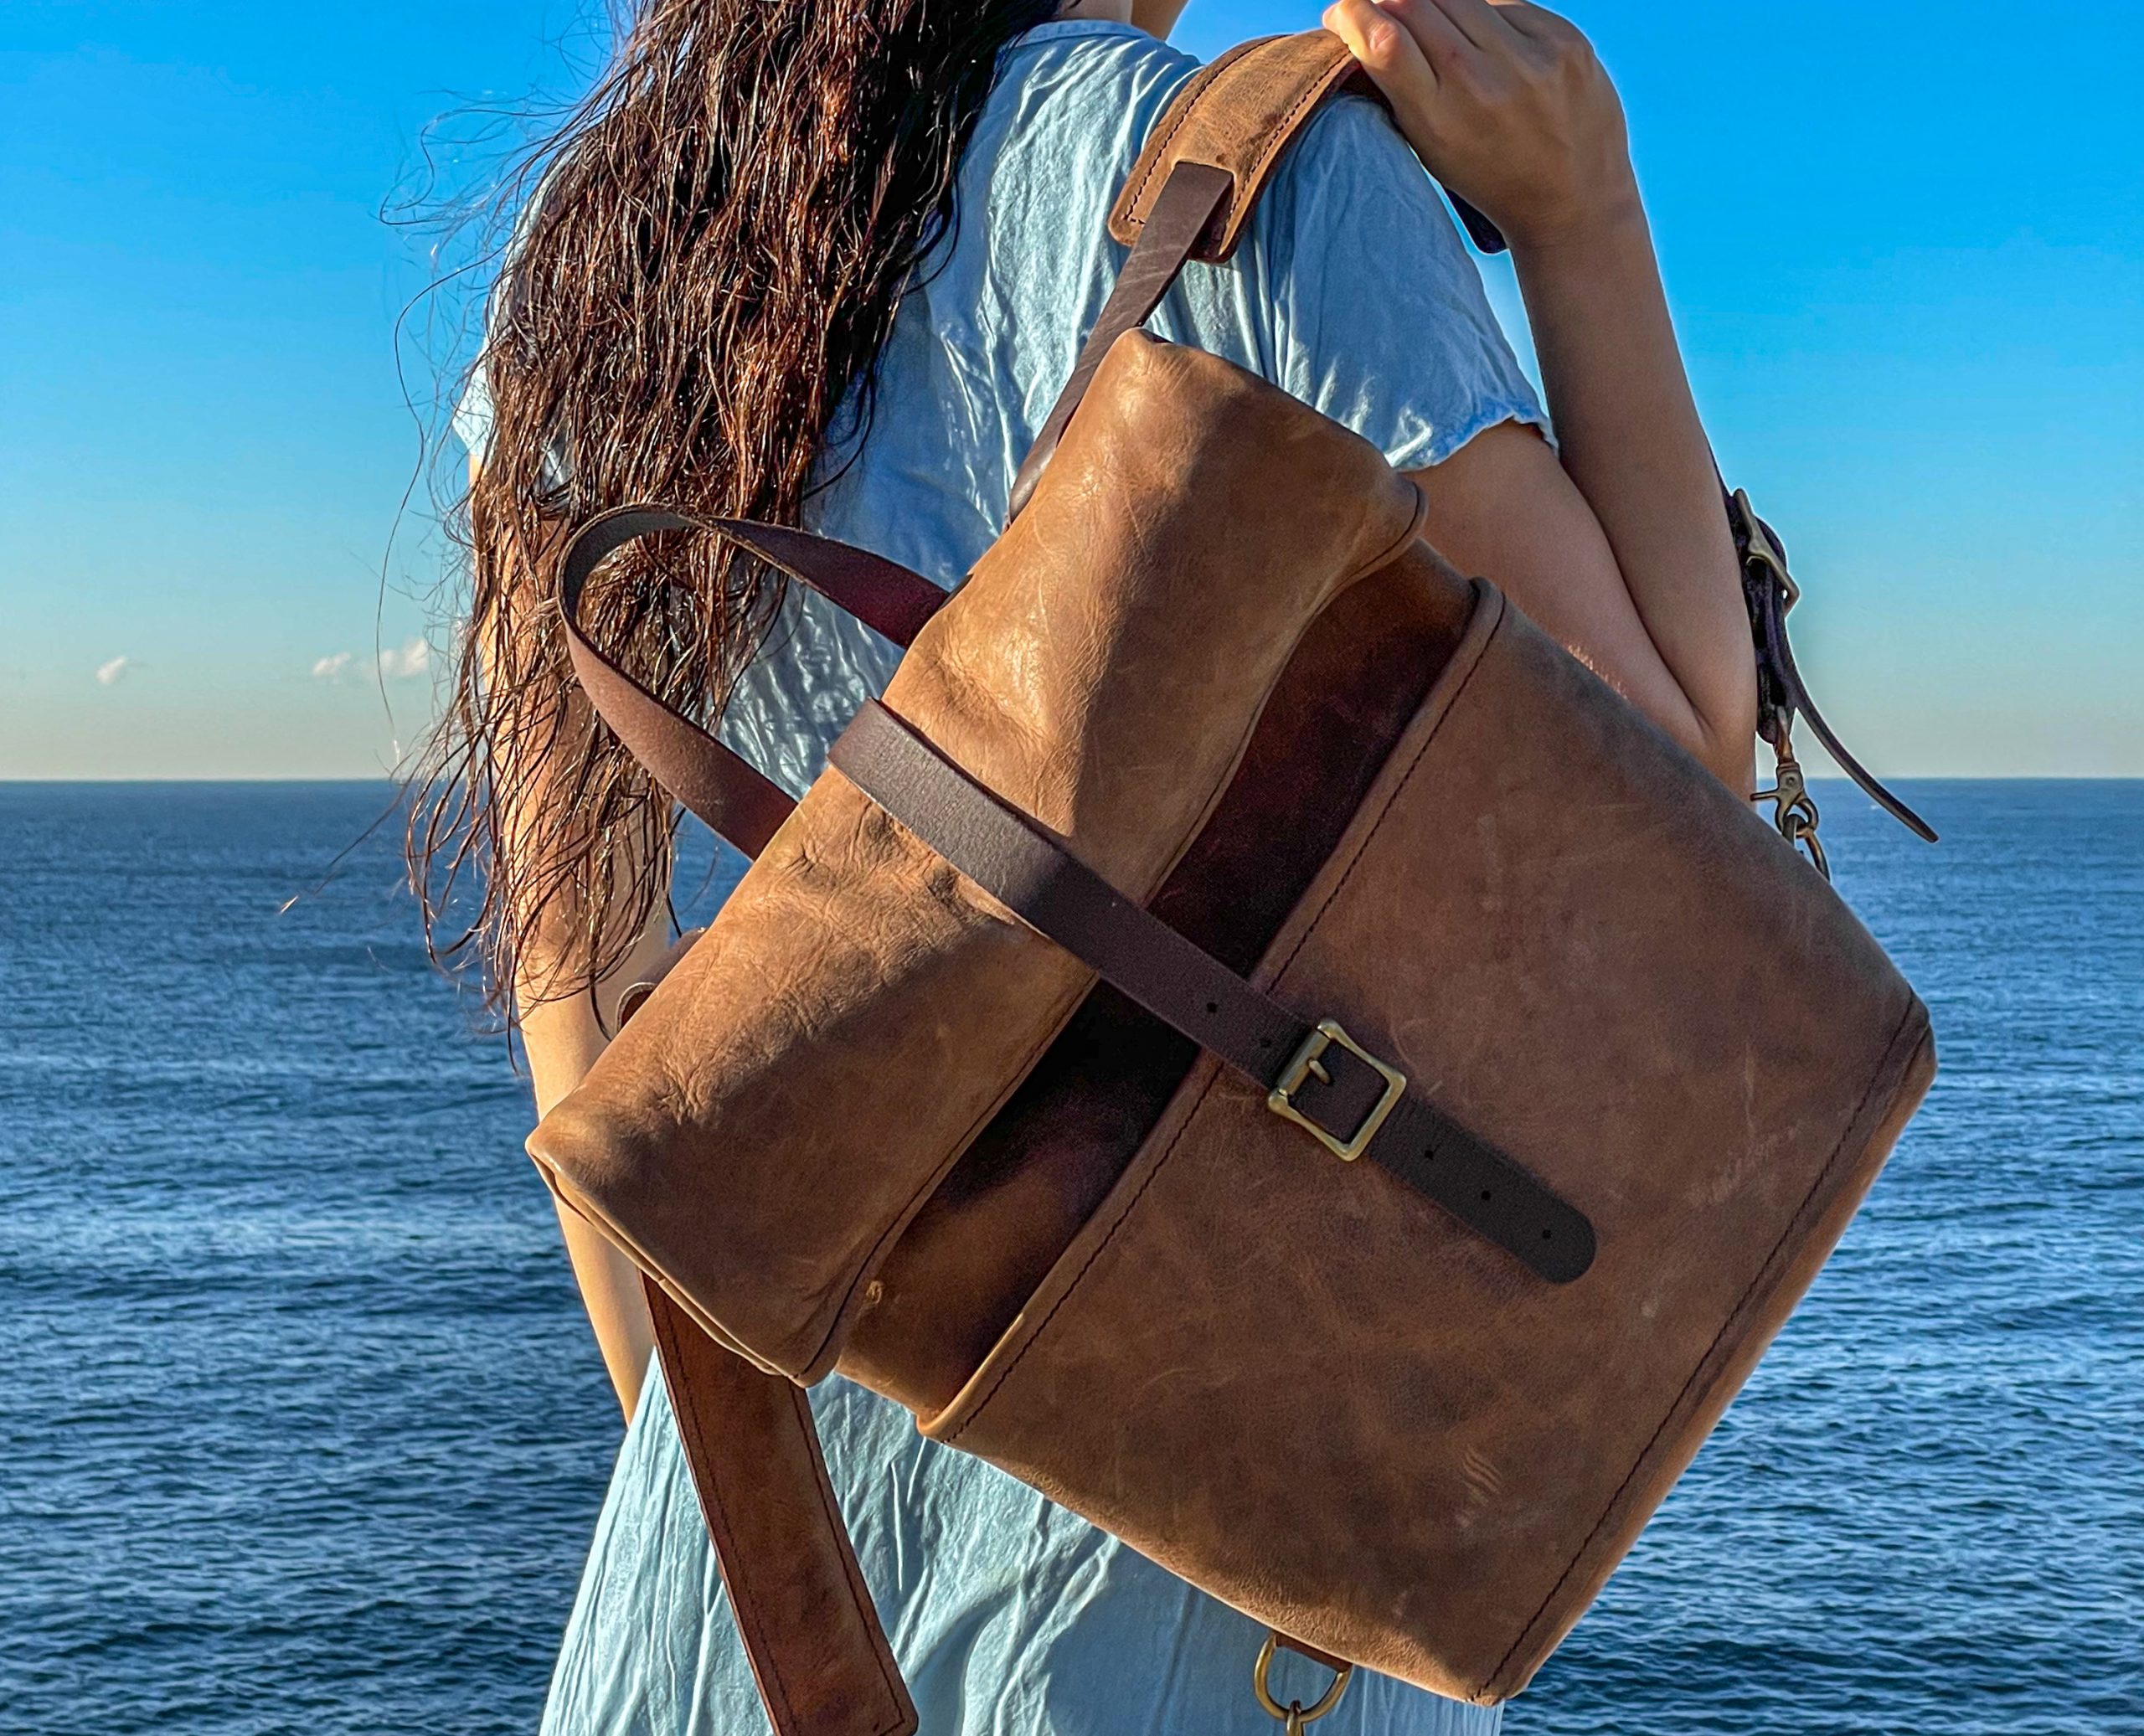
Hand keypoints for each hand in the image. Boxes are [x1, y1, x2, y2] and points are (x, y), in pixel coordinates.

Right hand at [1322, 0, 1638, 252]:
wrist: (1574, 204)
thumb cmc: (1490, 178)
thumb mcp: (1431, 147)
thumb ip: (1400, 86)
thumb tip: (1367, 21)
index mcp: (1440, 119)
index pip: (1384, 40)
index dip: (1354, 14)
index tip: (1342, 11)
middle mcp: (1483, 82)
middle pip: (1415, 3)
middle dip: (1389, 2)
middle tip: (1381, 11)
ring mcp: (1530, 57)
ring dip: (1436, 5)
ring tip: (1439, 32)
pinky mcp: (1565, 40)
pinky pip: (1505, 3)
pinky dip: (1486, 15)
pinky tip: (1488, 42)